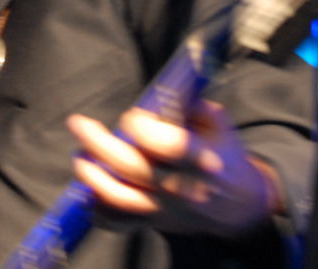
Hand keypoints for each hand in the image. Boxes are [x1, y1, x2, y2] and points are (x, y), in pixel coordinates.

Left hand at [66, 100, 281, 237]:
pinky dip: (99, 211)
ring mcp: (166, 209)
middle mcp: (182, 186)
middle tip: (78, 124)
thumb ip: (190, 105)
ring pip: (121, 197)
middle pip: (132, 167)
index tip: (132, 115)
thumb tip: (160, 93)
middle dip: (98, 143)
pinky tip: (86, 194)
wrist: (239, 207)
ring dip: (92, 177)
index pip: (167, 145)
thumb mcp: (217, 124)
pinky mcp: (155, 222)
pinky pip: (120, 223)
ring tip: (79, 157)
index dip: (142, 127)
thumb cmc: (223, 156)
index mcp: (201, 159)